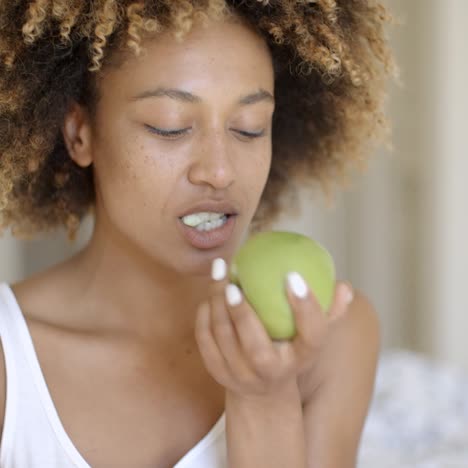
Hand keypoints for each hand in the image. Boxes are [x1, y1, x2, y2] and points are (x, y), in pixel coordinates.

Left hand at [194, 258, 353, 399]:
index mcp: (301, 358)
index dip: (306, 307)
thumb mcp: (313, 337)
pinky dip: (205, 313)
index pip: (313, 335)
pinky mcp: (217, 371)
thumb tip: (344, 287)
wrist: (262, 390)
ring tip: (219, 271)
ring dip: (217, 303)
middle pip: (255, 346)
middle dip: (243, 313)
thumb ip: (330, 312)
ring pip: (223, 338)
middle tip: (236, 279)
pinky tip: (210, 292)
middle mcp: (271, 373)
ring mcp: (240, 376)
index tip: (293, 276)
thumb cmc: (291, 351)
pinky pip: (205, 339)